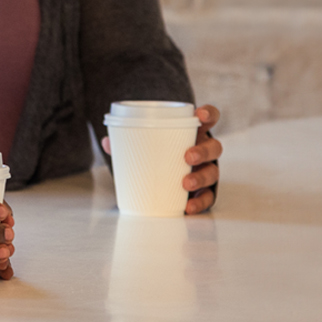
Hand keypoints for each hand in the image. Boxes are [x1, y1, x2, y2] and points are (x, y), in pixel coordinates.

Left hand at [101, 103, 221, 213]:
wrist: (165, 175)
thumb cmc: (159, 152)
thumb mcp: (147, 143)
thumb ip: (128, 141)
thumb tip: (107, 142)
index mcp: (193, 132)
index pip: (209, 118)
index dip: (209, 114)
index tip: (200, 115)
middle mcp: (204, 150)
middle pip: (214, 148)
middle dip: (203, 151)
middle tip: (188, 156)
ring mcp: (207, 170)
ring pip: (213, 172)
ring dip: (201, 177)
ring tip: (185, 183)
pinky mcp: (204, 190)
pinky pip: (207, 197)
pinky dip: (199, 202)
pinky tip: (188, 207)